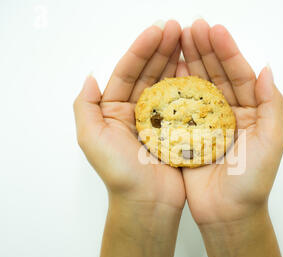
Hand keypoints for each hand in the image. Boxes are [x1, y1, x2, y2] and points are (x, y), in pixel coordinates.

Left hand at [74, 21, 184, 210]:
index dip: (141, 50)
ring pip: (167, 83)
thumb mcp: (91, 138)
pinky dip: (190, 84)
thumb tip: (91, 77)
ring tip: (188, 40)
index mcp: (114, 110)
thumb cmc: (119, 174)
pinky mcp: (177, 130)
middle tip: (176, 28)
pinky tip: (196, 68)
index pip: (128, 72)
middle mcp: (136, 111)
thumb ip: (85, 106)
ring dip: (176, 61)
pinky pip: (184, 102)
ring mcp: (159, 120)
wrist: (147, 203)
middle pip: (149, 73)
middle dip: (161, 49)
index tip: (156, 31)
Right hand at [178, 20, 282, 224]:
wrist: (228, 213)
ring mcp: (206, 122)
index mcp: (251, 112)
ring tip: (177, 39)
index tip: (214, 31)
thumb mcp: (271, 141)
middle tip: (191, 28)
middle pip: (217, 75)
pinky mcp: (187, 135)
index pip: (240, 75)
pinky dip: (173, 88)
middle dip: (205, 50)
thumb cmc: (253, 182)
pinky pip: (180, 107)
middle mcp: (229, 113)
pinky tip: (166, 70)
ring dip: (188, 63)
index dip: (228, 52)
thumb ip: (271, 105)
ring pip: (197, 86)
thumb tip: (267, 69)